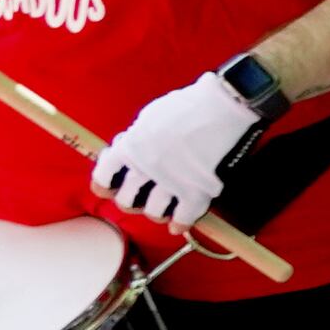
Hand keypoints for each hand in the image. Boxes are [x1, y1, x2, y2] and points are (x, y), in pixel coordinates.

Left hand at [92, 70, 263, 227]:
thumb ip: (136, 138)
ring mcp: (171, 182)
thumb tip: (130, 152)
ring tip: (162, 211)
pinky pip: (184, 217)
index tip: (109, 188)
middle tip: (138, 199)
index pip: (103, 176)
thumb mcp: (150, 116)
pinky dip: (181, 224)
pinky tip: (179, 225)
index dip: (104, 185)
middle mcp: (146, 168)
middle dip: (130, 201)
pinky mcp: (197, 190)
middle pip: (126, 200)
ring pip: (154, 212)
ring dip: (156, 212)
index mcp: (130, 147)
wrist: (225, 105)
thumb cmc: (190, 104)